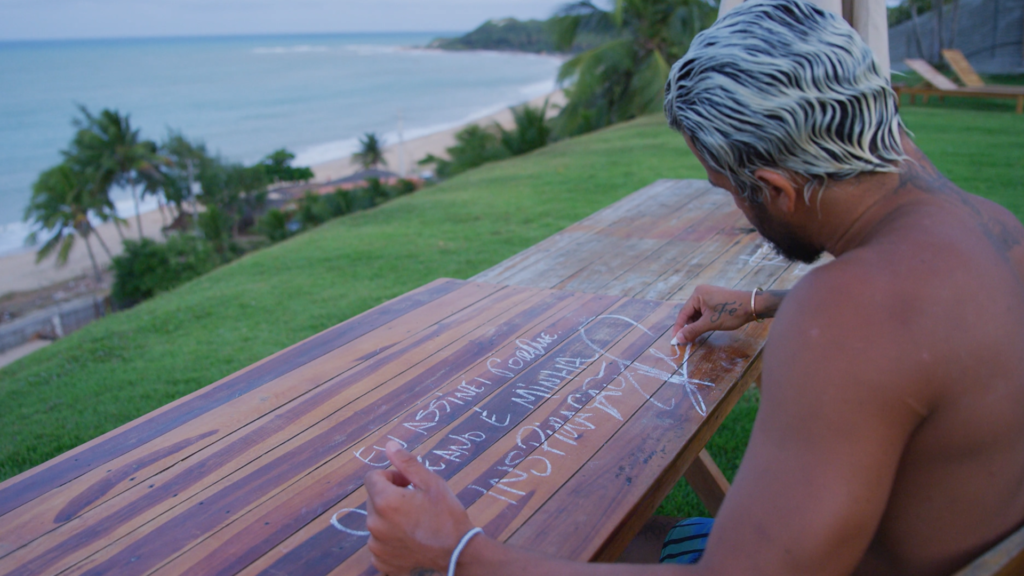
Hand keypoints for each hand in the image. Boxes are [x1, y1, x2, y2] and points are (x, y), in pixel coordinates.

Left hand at [365, 441, 476, 575]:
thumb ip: (407, 463)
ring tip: (415, 522)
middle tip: (414, 501)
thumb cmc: (447, 515)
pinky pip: (379, 543)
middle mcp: (374, 524)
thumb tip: (389, 446)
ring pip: (377, 521)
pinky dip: (390, 539)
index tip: (408, 483)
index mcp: (384, 501)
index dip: (391, 476)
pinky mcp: (381, 561)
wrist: (458, 554)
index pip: (372, 477)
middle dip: (390, 495)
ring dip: (390, 517)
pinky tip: (410, 539)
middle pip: (373, 499)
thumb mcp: (431, 483)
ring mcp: (376, 545)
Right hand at [672, 285, 755, 343]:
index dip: (679, 327)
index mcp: (697, 294)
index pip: (683, 313)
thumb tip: (678, 338)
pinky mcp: (716, 299)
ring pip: (697, 313)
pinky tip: (705, 328)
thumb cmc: (731, 312)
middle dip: (689, 326)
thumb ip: (693, 331)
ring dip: (696, 324)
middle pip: (689, 313)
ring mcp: (709, 295)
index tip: (675, 340)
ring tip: (698, 335)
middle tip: (688, 340)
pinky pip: (704, 311)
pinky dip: (703, 320)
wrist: (753, 305)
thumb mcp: (710, 323)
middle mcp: (701, 292)